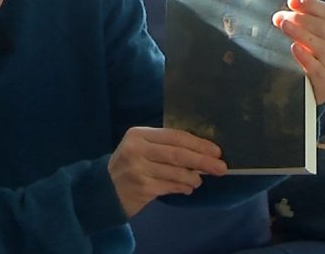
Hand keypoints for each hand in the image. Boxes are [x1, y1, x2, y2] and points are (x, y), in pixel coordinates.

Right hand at [108, 127, 226, 216]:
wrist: (102, 190)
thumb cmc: (128, 166)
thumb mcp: (141, 149)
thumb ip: (165, 148)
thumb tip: (201, 152)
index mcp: (139, 134)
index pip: (175, 136)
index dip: (198, 143)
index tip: (216, 151)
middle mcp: (137, 149)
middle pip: (178, 154)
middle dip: (203, 161)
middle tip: (222, 167)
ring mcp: (138, 169)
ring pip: (176, 172)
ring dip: (193, 177)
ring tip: (199, 180)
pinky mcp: (142, 188)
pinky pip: (170, 187)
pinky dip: (183, 188)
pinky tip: (187, 189)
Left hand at [272, 0, 324, 104]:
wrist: (300, 94)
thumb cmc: (297, 61)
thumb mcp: (297, 39)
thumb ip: (296, 22)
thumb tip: (287, 5)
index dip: (312, 5)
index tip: (293, 0)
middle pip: (324, 29)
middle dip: (301, 20)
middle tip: (281, 17)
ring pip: (322, 47)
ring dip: (301, 34)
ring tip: (284, 27)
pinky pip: (319, 70)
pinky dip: (306, 58)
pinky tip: (294, 49)